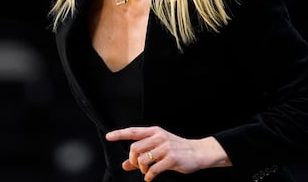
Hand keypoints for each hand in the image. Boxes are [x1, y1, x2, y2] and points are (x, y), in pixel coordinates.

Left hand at [105, 126, 230, 180]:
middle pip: (134, 148)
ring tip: (146, 171)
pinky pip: (153, 170)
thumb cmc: (176, 149)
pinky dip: (149, 176)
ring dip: (141, 168)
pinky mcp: (171, 159)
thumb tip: (124, 165)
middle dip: (132, 160)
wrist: (198, 152)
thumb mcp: (158, 148)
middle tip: (137, 165)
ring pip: (142, 159)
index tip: (109, 136)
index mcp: (154, 132)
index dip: (119, 134)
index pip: (133, 131)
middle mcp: (159, 137)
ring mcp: (165, 148)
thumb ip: (141, 155)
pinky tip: (150, 177)